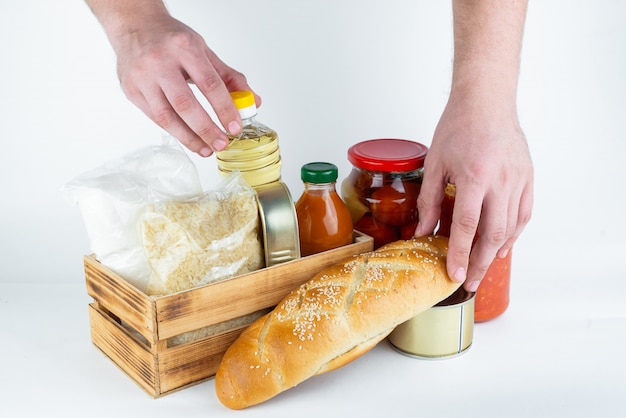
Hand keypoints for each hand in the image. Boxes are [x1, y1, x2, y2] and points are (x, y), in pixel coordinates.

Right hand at [112, 13, 258, 155]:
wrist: (135, 25)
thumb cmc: (172, 39)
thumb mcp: (204, 50)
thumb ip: (229, 77)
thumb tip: (253, 101)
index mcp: (184, 48)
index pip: (209, 83)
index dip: (225, 109)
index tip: (235, 127)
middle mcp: (160, 61)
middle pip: (185, 104)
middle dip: (206, 129)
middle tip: (222, 144)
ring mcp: (142, 77)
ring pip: (166, 116)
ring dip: (189, 138)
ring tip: (206, 149)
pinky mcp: (131, 91)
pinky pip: (155, 118)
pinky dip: (175, 132)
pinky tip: (189, 139)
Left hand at [415, 88, 532, 291]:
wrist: (486, 101)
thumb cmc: (458, 126)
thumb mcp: (435, 164)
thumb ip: (429, 201)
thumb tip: (423, 232)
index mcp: (475, 177)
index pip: (466, 227)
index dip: (460, 254)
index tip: (455, 274)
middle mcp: (501, 182)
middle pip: (493, 234)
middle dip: (480, 263)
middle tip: (470, 281)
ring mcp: (518, 180)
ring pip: (512, 227)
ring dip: (496, 251)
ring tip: (482, 267)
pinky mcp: (528, 177)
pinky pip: (524, 213)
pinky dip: (514, 233)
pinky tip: (502, 245)